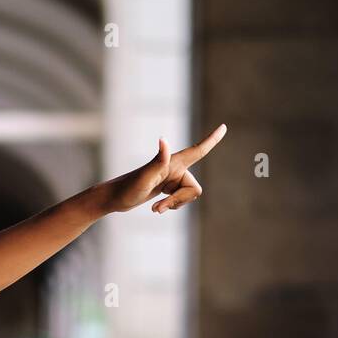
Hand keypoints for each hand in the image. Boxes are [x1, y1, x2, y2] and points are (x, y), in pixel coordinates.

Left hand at [102, 123, 226, 213]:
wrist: (114, 199)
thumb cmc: (127, 188)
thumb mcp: (144, 178)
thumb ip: (158, 160)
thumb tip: (163, 140)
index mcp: (174, 163)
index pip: (198, 150)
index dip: (211, 141)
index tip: (224, 127)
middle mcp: (176, 168)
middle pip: (194, 190)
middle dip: (179, 202)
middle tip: (157, 209)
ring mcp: (172, 179)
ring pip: (188, 197)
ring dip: (172, 206)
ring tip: (155, 209)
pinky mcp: (167, 188)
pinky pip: (180, 200)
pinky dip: (170, 207)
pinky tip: (156, 208)